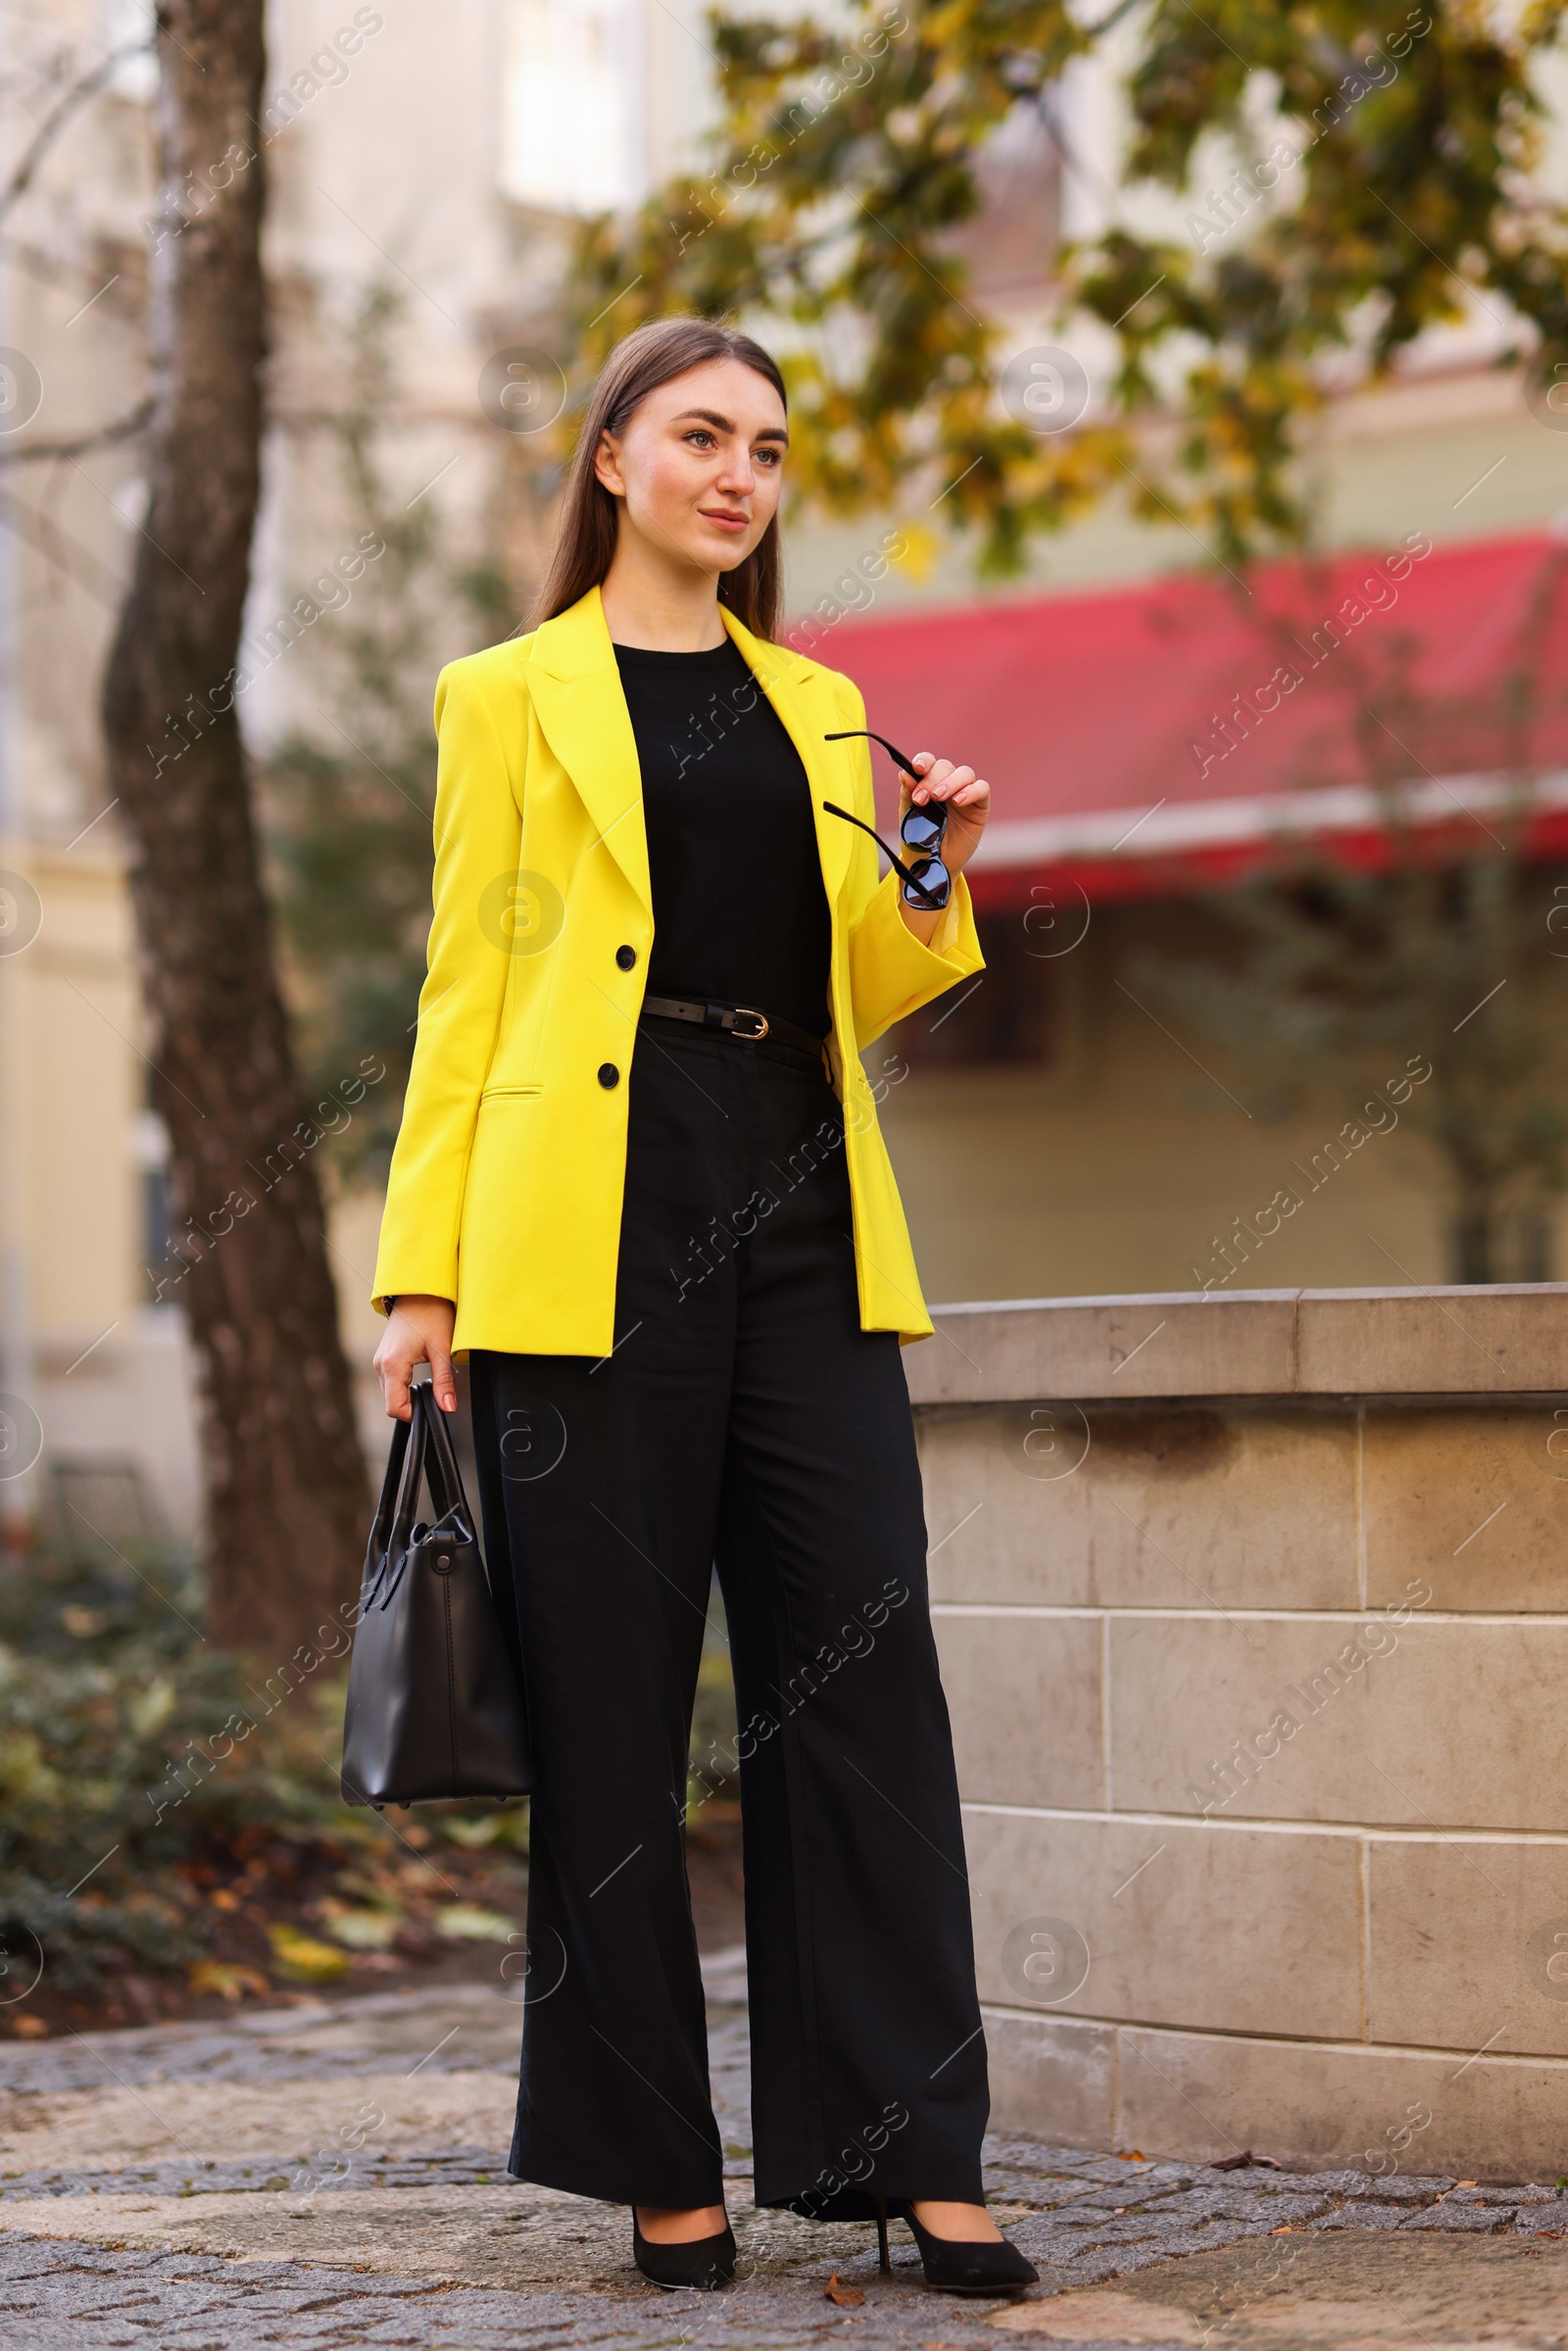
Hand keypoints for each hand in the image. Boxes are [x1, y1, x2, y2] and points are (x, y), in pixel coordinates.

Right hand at [374, 1295, 456, 1419]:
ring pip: (390, 1393)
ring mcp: (379, 1361)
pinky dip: (403, 1386)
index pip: (394, 1408)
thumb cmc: (431, 1313)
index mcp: (392, 1364)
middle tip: (434, 1395)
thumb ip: (444, 1382)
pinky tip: (418, 1377)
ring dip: (407, 1395)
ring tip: (428, 1382)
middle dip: (412, 1405)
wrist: (420, 1291)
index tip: (431, 1407)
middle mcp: (380, 1364)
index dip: (414, 1414)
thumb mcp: (443, 1349)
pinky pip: (390, 1382)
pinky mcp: (383, 1357)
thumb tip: (448, 1407)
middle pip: (391, 1403)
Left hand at [896, 751, 988, 941]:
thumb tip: (904, 772)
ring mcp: (965, 793)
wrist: (931, 865)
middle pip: (945, 766)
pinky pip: (982, 789)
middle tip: (922, 799)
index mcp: (928, 782)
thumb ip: (908, 793)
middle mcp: (947, 784)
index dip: (924, 761)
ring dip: (950, 782)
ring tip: (939, 797)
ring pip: (965, 773)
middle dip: (932, 779)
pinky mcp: (980, 806)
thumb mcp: (908, 816)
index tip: (916, 768)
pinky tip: (959, 801)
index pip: (929, 762)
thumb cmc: (919, 839)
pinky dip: (971, 791)